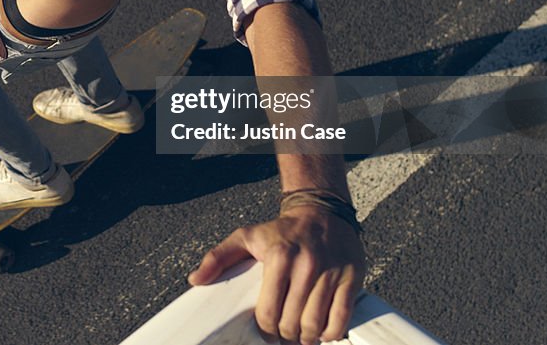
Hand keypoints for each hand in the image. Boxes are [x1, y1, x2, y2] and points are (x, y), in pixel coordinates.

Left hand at [189, 206, 364, 343]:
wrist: (321, 213)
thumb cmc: (281, 231)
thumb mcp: (246, 237)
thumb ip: (218, 258)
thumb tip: (195, 280)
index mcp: (278, 258)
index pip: (268, 313)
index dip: (265, 330)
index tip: (266, 331)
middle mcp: (306, 266)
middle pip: (291, 324)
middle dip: (285, 336)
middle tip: (283, 335)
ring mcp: (331, 273)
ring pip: (315, 326)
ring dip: (306, 339)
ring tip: (300, 335)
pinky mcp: (351, 279)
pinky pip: (340, 320)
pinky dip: (330, 333)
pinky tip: (321, 330)